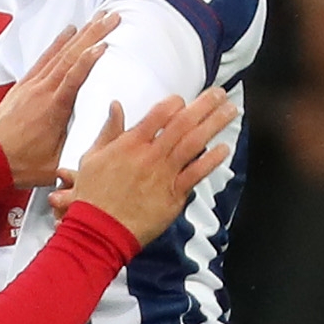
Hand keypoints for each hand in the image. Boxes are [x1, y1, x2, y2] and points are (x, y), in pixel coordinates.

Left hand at [0, 12, 120, 188]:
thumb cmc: (22, 163)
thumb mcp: (58, 162)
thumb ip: (83, 146)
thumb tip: (106, 134)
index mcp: (53, 108)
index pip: (75, 76)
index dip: (91, 59)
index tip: (107, 43)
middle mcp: (42, 91)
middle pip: (71, 56)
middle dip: (93, 34)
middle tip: (111, 18)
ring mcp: (32, 85)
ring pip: (59, 53)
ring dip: (80, 34)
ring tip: (97, 19)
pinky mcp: (24, 85)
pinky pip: (44, 59)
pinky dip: (57, 43)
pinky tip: (68, 32)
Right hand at [63, 90, 236, 247]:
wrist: (99, 230)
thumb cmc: (93, 196)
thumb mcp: (93, 157)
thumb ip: (109, 130)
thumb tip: (116, 105)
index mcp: (130, 143)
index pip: (159, 113)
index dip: (175, 103)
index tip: (184, 100)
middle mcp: (150, 155)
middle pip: (183, 123)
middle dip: (205, 105)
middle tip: (220, 93)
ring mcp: (164, 174)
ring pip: (194, 143)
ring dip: (214, 124)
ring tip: (230, 111)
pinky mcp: (173, 195)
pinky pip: (196, 173)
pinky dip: (211, 160)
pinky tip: (224, 148)